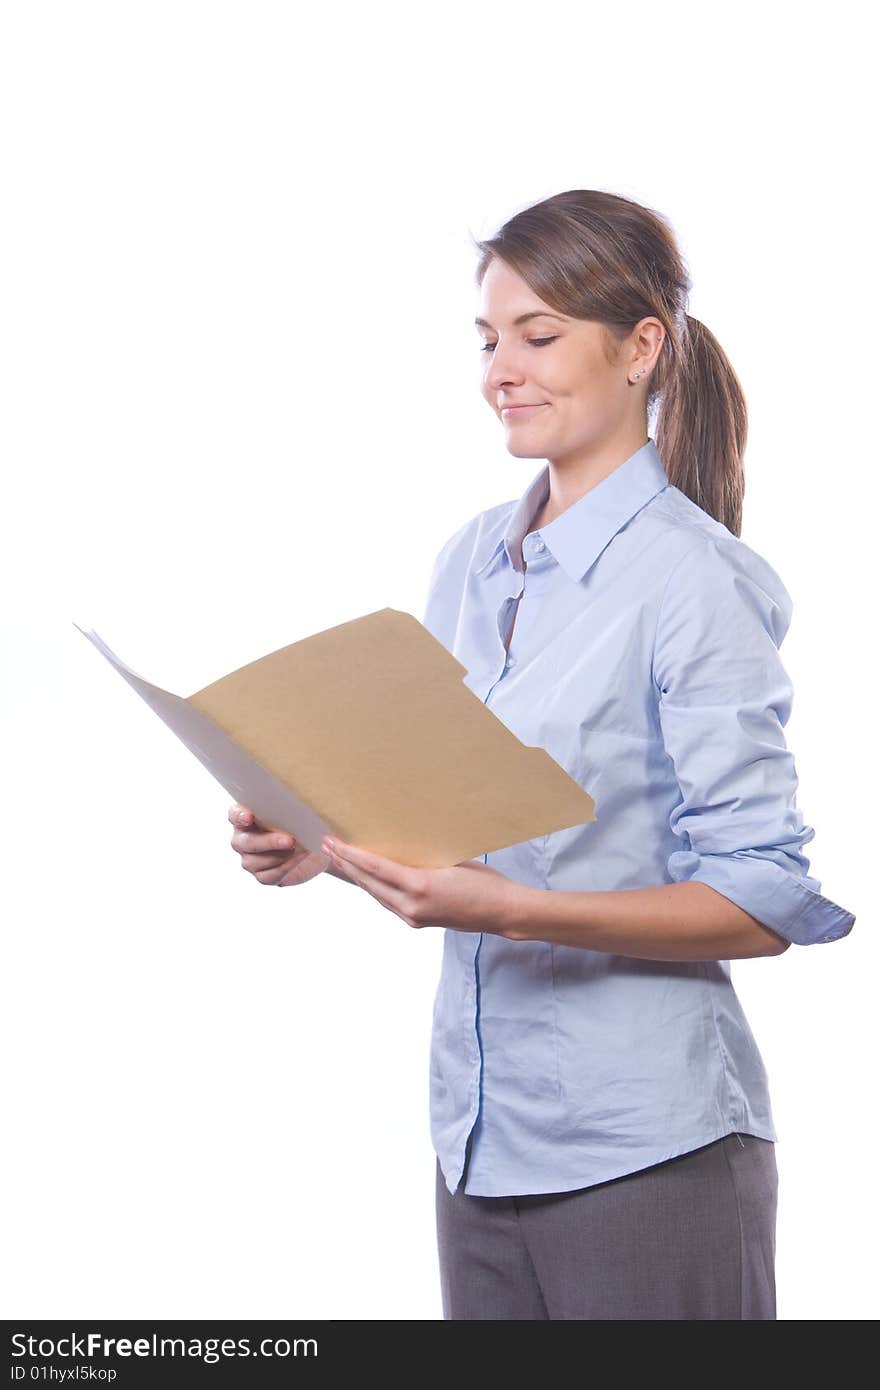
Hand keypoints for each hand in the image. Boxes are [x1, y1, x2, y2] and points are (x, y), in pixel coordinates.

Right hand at [229, 803, 326, 886]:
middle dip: (269, 842)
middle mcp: (243, 838)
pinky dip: (286, 867)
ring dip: (280, 856)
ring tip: (300, 849)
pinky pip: (269, 875)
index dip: (240, 816)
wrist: (313, 843)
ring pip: (255, 862)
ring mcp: (250, 859)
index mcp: (246, 816)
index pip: (235, 814)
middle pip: (246, 842)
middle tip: (290, 840)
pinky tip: (298, 858)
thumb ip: (289, 808)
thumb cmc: (300, 821)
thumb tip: (301, 807)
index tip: (249, 817)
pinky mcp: (262, 875)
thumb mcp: (297, 810)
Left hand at [319, 835, 526, 934]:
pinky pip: (388, 902)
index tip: (333, 841)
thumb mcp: (451, 861)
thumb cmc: (485, 882)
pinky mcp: (417, 921)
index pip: (374, 867)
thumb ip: (420, 859)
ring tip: (340, 859)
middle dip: (346, 864)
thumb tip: (396, 848)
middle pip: (368, 883)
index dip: (350, 854)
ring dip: (357, 877)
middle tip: (327, 845)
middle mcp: (410, 905)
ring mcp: (412, 916)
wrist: (503, 912)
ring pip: (375, 894)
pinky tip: (367, 877)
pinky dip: (374, 888)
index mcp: (419, 886)